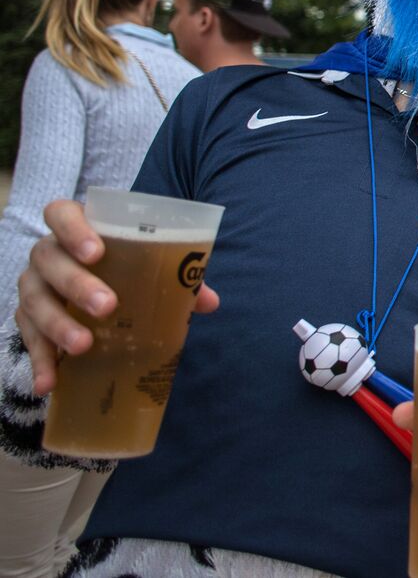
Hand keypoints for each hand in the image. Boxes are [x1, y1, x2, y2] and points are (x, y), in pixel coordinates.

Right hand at [15, 199, 219, 394]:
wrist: (91, 288)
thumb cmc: (125, 268)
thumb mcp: (148, 266)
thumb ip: (176, 275)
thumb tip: (210, 302)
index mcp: (76, 228)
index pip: (61, 213)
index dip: (73, 229)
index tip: (96, 252)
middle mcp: (47, 253)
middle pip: (49, 260)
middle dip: (76, 283)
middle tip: (107, 306)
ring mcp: (34, 285)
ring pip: (34, 300)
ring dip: (57, 324)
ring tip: (83, 345)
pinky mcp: (28, 319)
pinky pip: (27, 339)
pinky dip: (39, 362)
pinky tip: (49, 383)